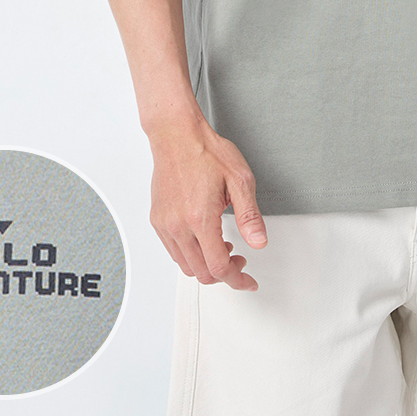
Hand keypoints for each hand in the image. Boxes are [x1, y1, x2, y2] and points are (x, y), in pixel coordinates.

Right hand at [147, 120, 268, 290]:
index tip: (247, 280)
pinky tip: (204, 240)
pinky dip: (191, 255)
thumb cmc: (206, 151)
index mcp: (200, 218)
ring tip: (224, 247)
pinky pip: (173, 252)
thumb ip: (250, 215)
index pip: (218, 267)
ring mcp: (165, 224)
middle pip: (201, 273)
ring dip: (207, 266)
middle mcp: (179, 225)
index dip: (237, 279)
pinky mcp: (158, 220)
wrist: (177, 135)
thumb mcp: (240, 179)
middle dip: (224, 274)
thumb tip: (259, 241)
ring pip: (185, 266)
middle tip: (239, 261)